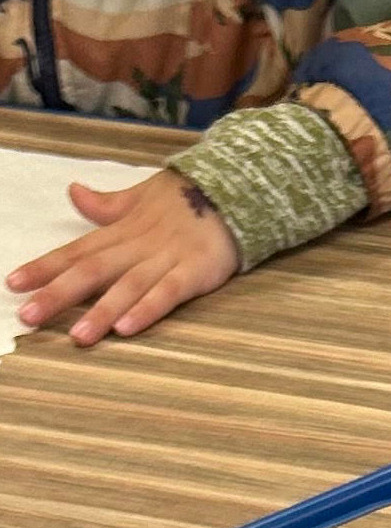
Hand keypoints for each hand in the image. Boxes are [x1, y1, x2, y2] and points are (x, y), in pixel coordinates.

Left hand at [6, 171, 241, 344]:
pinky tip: (127, 329)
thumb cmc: (185, 199)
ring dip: (101, 312)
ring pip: (126, 287)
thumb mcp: (140, 196)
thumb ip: (107, 205)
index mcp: (120, 231)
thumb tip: (74, 193)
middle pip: (91, 271)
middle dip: (58, 294)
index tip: (14, 283)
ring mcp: (165, 260)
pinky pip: (167, 294)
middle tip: (29, 316)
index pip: (75, 250)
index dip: (43, 266)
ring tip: (78, 336)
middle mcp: (136, 246)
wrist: (232, 190)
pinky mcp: (193, 273)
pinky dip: (146, 310)